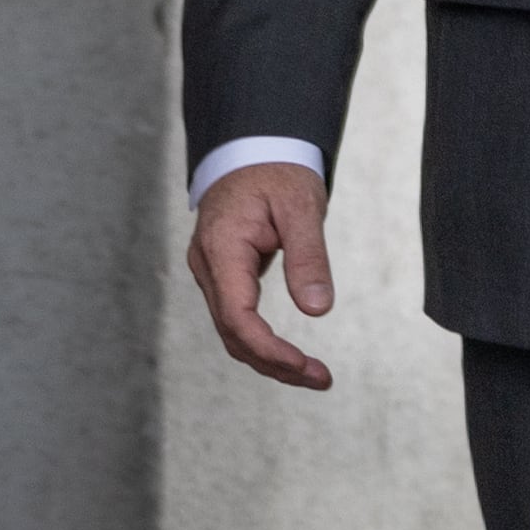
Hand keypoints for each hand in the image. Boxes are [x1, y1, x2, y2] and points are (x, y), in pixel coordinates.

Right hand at [189, 163, 338, 391]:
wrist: (253, 149)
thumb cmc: (278, 173)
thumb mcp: (302, 207)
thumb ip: (308, 257)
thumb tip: (318, 310)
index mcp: (222, 249)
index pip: (237, 316)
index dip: (267, 348)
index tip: (304, 365)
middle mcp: (208, 268)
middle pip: (232, 333)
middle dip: (274, 362)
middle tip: (321, 379)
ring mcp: (212, 273)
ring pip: (232, 331)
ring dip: (268, 358)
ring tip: (313, 375)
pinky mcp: (223, 276)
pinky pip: (237, 317)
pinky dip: (262, 340)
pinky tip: (291, 353)